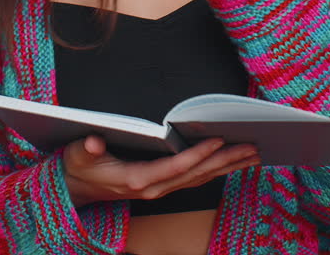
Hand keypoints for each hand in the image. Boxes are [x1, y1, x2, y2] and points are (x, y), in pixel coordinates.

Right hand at [62, 135, 259, 207]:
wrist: (76, 189)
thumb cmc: (79, 168)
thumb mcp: (77, 156)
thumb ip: (86, 149)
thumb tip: (93, 143)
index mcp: (137, 179)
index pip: (174, 167)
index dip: (197, 154)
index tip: (218, 140)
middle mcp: (154, 188)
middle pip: (197, 174)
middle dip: (225, 160)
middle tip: (252, 146)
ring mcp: (160, 189)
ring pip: (201, 179)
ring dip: (228, 166)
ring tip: (254, 153)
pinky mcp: (163, 186)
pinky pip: (196, 179)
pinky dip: (217, 169)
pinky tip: (233, 161)